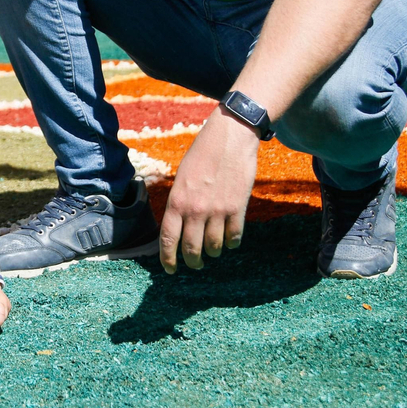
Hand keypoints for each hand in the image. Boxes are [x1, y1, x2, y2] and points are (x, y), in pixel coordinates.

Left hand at [159, 108, 259, 273]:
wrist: (230, 137)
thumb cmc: (203, 154)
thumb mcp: (182, 177)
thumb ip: (180, 203)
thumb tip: (179, 228)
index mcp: (177, 201)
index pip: (168, 240)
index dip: (168, 260)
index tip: (171, 270)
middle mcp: (195, 209)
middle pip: (192, 249)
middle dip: (193, 262)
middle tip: (196, 263)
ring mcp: (218, 210)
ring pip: (214, 247)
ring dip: (213, 252)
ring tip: (213, 249)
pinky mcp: (238, 208)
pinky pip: (234, 237)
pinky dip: (232, 243)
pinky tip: (230, 240)